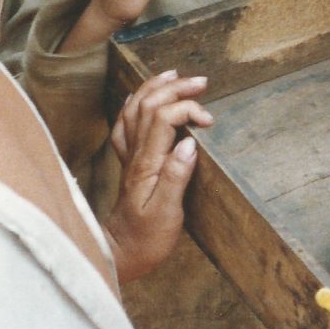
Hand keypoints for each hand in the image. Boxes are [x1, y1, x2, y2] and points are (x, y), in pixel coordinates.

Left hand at [103, 69, 212, 282]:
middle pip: (149, 105)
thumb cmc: (147, 238)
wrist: (120, 253)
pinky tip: (139, 98)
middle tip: (201, 83)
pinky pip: (125, 124)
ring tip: (174, 75)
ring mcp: (129, 156)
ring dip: (155, 87)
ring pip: (135, 108)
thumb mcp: (167, 213)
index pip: (163, 118)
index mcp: (147, 163)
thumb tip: (190, 144)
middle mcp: (135, 154)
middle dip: (175, 88)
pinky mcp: (128, 163)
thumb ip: (177, 177)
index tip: (209, 121)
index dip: (186, 109)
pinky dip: (133, 105)